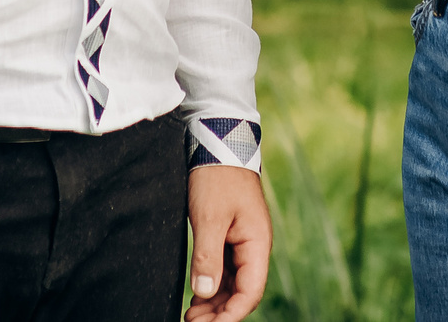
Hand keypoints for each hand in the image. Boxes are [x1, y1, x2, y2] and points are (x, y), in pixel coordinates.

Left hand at [186, 166, 270, 320]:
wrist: (218, 142)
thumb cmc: (217, 176)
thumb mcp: (209, 217)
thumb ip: (207, 256)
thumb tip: (203, 292)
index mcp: (257, 243)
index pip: (250, 292)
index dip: (230, 315)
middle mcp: (254, 246)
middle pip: (242, 291)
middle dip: (220, 312)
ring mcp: (242, 241)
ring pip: (232, 283)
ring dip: (214, 301)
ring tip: (190, 315)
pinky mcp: (229, 236)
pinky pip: (224, 269)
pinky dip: (211, 284)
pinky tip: (196, 295)